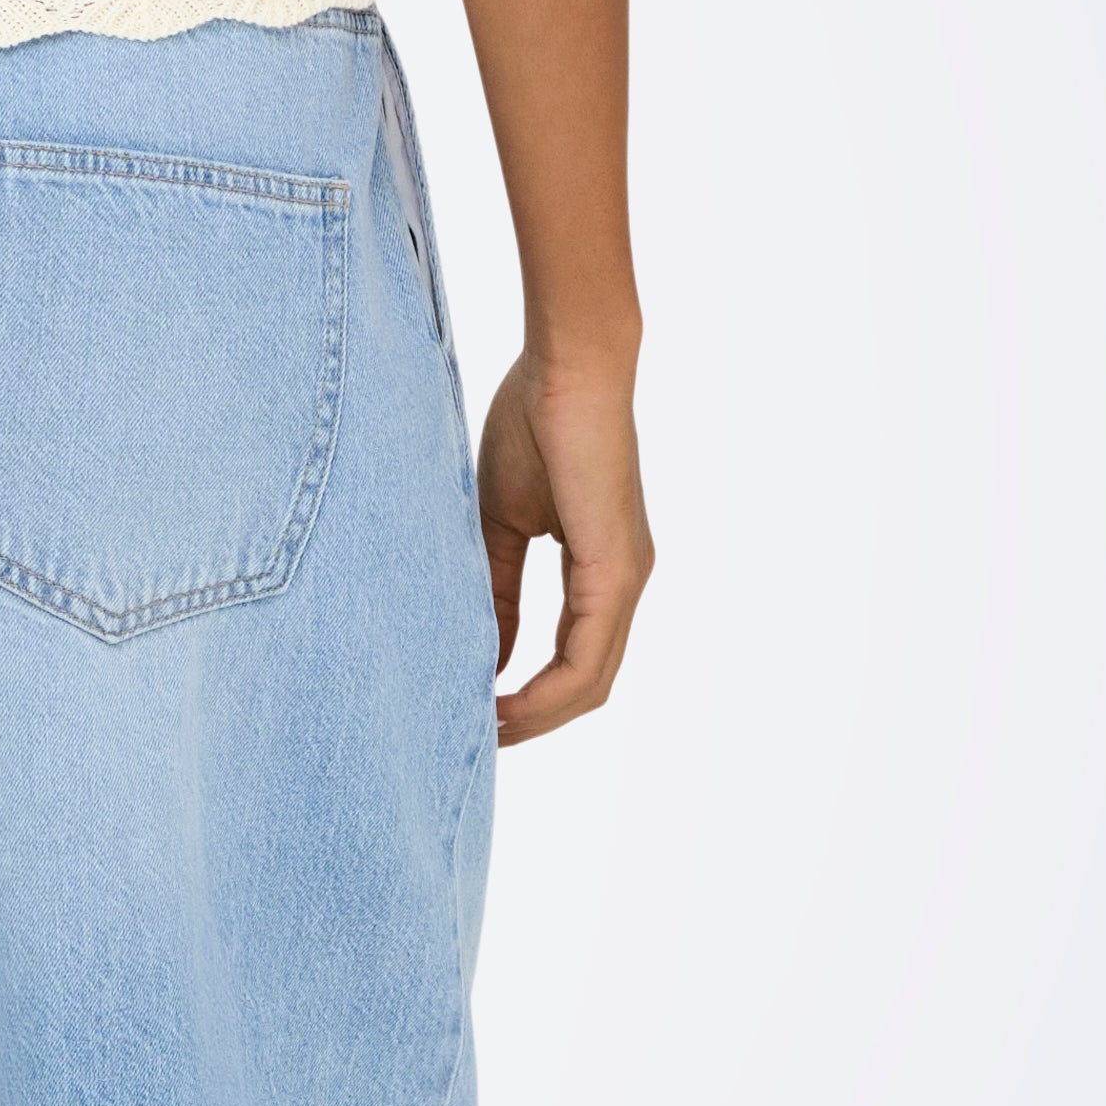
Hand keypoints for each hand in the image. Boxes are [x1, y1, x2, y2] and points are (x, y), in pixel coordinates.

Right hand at [478, 342, 650, 741]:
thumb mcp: (501, 523)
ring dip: (539, 716)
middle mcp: (624, 582)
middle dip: (534, 721)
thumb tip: (486, 654)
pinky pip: (587, 655)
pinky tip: (505, 701)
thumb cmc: (534, 424)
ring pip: (591, 681)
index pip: (574, 659)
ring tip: (486, 730)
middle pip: (588, 685)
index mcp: (601, 570)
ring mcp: (626, 578)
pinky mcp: (616, 568)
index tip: (479, 711)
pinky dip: (548, 689)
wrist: (566, 367)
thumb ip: (497, 589)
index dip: (531, 697)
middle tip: (479, 738)